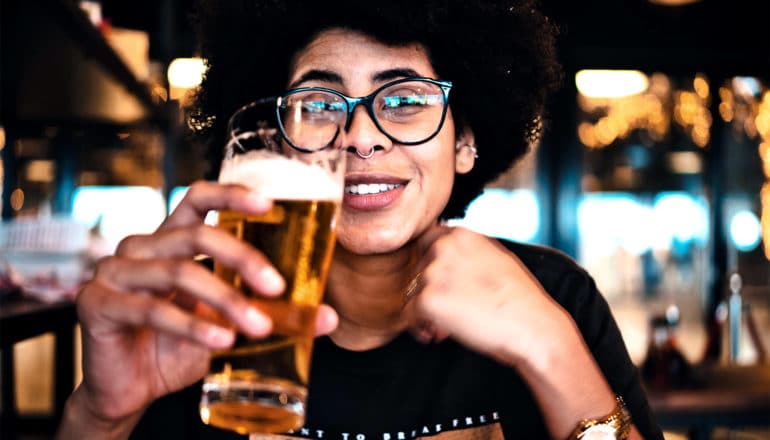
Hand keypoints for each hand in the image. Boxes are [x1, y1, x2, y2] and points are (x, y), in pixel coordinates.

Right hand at [72, 181, 337, 424]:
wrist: (129, 390)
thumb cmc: (176, 348)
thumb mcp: (226, 325)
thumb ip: (269, 315)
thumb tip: (329, 318)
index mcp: (169, 241)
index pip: (196, 199)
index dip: (230, 194)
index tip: (270, 203)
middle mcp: (141, 247)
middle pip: (196, 233)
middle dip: (244, 258)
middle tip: (278, 287)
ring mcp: (115, 272)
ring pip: (180, 271)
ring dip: (226, 299)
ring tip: (259, 326)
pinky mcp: (98, 304)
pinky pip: (152, 309)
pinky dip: (193, 325)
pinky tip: (221, 340)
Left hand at [405, 224, 570, 364]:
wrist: (532, 327)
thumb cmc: (519, 298)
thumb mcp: (495, 258)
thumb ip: (468, 251)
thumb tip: (443, 252)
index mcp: (462, 234)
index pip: (426, 242)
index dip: (432, 266)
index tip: (446, 286)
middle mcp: (444, 247)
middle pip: (418, 270)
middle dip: (430, 292)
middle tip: (452, 313)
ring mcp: (434, 272)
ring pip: (411, 292)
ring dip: (425, 312)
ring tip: (447, 328)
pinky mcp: (427, 299)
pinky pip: (408, 314)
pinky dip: (418, 328)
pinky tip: (438, 335)